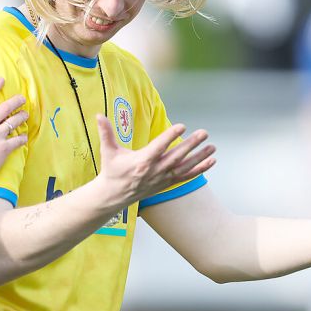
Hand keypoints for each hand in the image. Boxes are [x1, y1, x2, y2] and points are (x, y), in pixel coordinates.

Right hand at [0, 78, 28, 191]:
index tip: (1, 80)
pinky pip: (17, 141)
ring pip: (14, 122)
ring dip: (21, 117)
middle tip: (22, 98)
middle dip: (15, 101)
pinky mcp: (4, 149)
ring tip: (26, 114)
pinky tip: (25, 138)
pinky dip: (22, 138)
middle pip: (5, 108)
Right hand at [95, 115, 215, 204]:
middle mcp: (154, 171)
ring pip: (184, 167)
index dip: (170, 136)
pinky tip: (211, 161)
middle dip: (191, 144)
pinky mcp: (166, 184)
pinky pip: (186, 177)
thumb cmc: (112, 170)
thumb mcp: (108, 151)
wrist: (114, 195)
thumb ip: (106, 133)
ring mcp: (162, 179)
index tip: (182, 126)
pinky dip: (200, 170)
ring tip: (212, 146)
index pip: (158, 147)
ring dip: (200, 157)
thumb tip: (99, 115)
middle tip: (203, 133)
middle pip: (176, 156)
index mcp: (141, 161)